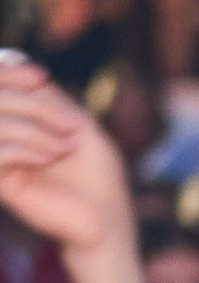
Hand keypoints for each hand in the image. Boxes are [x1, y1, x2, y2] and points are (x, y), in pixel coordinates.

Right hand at [0, 56, 133, 263]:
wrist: (105, 219)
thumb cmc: (98, 172)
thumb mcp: (78, 125)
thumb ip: (49, 97)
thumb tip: (21, 64)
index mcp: (19, 118)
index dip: (9, 72)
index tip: (41, 79)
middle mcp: (4, 135)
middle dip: (33, 104)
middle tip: (71, 125)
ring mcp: (0, 158)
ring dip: (32, 128)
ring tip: (64, 147)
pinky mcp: (1, 182)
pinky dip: (23, 147)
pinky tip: (49, 158)